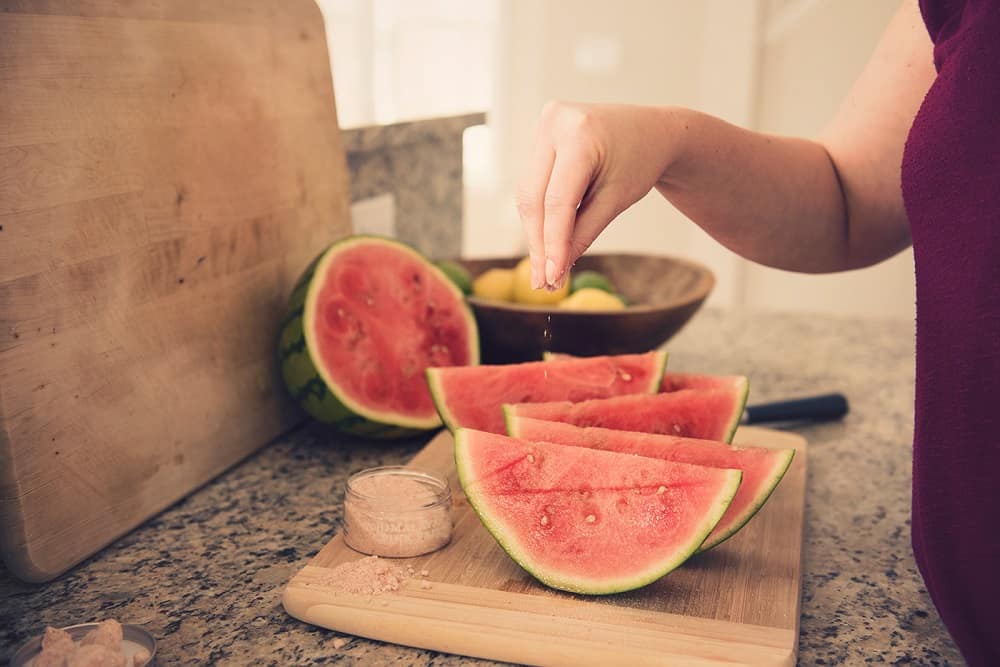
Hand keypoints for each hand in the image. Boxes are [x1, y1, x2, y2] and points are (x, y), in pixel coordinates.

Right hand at [515, 102, 680, 288]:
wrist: (652, 130)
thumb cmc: (641, 162)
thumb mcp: (617, 200)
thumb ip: (584, 233)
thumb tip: (555, 269)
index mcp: (580, 135)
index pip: (557, 201)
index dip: (551, 243)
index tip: (552, 277)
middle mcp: (555, 122)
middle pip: (534, 197)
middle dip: (538, 243)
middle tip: (543, 282)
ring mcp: (544, 124)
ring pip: (529, 193)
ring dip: (535, 233)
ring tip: (545, 270)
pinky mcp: (541, 134)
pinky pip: (534, 183)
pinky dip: (540, 214)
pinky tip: (545, 243)